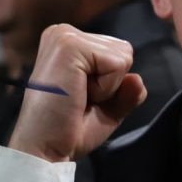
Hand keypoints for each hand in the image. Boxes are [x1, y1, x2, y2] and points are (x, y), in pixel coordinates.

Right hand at [7, 24, 146, 162]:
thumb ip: (127, 91)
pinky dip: (106, 88)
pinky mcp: (69, 46)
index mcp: (69, 41)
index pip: (119, 52)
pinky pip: (117, 65)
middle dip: (111, 83)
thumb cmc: (69, 130)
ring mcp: (65, 36)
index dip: (111, 83)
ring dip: (107, 86)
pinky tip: (79, 95)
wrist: (44, 149)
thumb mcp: (108, 107)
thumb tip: (137, 79)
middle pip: (124, 50)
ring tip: (78, 97)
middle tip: (80, 100)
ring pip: (123, 56)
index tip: (82, 98)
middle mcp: (64, 32)